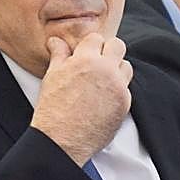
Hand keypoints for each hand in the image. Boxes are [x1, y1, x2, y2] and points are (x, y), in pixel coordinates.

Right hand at [30, 34, 131, 166]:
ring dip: (116, 70)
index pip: (96, 38)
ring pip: (126, 66)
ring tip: (102, 81)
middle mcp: (106, 70)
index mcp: (86, 59)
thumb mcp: (53, 76)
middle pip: (118, 46)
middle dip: (108, 51)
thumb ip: (59, 55)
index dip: (89, 46)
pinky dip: (117, 90)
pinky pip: (126, 89)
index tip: (85, 55)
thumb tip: (56, 40)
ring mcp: (118, 87)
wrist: (62, 140)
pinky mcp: (125, 104)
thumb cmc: (53, 109)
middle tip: (97, 63)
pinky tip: (104, 99)